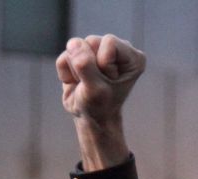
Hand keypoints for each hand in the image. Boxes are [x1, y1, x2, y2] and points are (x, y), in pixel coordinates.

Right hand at [56, 34, 145, 166]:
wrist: (91, 118)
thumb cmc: (100, 105)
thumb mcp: (96, 90)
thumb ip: (85, 66)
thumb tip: (73, 44)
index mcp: (133, 57)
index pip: (109, 42)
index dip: (102, 63)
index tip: (107, 81)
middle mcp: (118, 48)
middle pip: (91, 41)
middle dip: (88, 66)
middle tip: (95, 83)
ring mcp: (98, 49)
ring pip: (75, 46)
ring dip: (76, 70)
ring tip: (86, 83)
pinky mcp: (81, 53)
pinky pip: (64, 57)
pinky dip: (66, 74)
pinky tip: (77, 82)